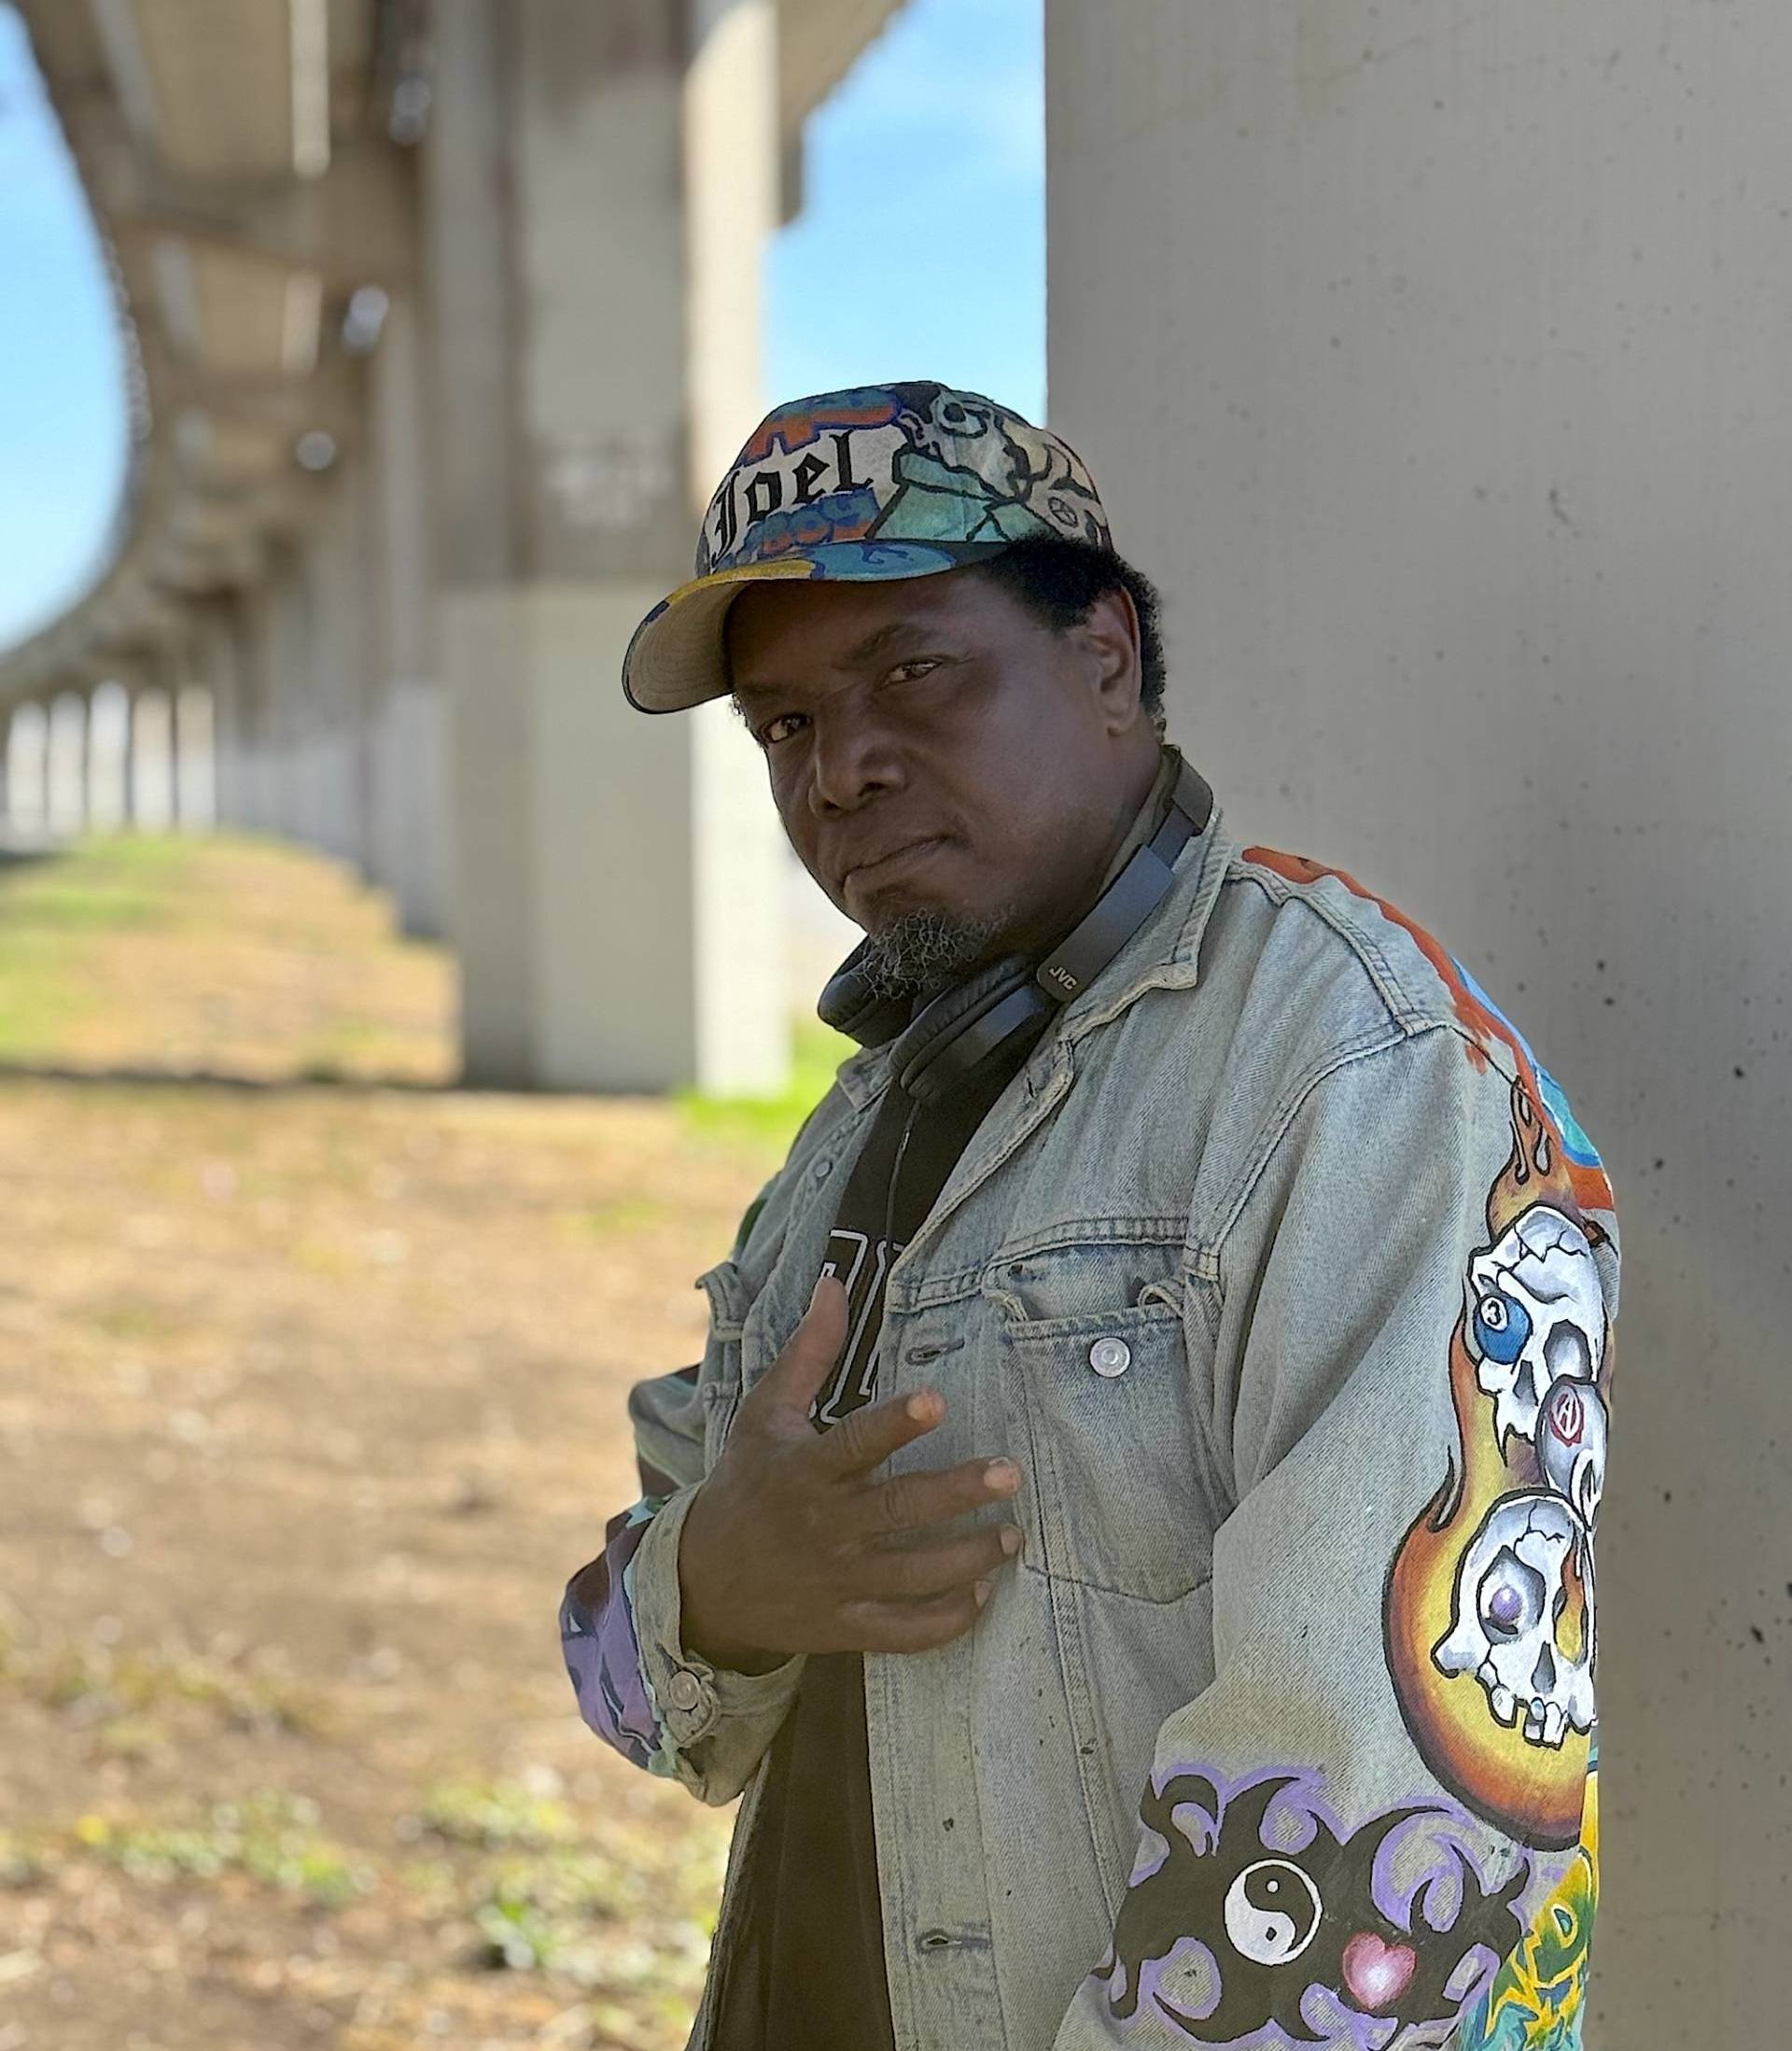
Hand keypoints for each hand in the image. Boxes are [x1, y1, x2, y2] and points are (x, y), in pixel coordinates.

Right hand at [678, 1275, 1023, 1668]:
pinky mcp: (847, 1626)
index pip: (855, 1443)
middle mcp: (825, 1527)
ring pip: (914, 1574)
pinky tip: (983, 1594)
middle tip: (1010, 1473)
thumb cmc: (747, 1483)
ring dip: (969, 1558)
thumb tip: (835, 1283)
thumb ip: (807, 1353)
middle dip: (958, 1492)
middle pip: (899, 1510)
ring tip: (1013, 1535)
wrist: (705, 1582)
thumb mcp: (765, 1415)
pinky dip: (946, 1621)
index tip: (936, 1400)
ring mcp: (838, 1582)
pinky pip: (904, 1633)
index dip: (895, 1423)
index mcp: (805, 1471)